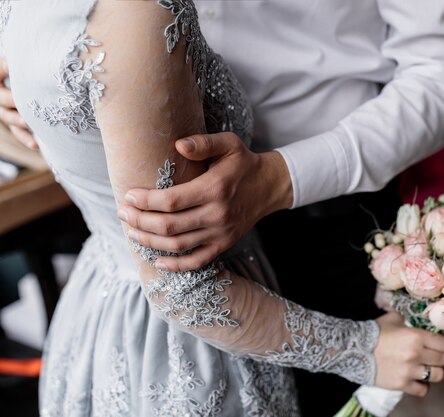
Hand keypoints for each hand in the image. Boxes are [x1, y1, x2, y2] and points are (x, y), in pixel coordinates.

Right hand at [0, 59, 37, 148]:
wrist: (24, 92)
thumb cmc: (27, 76)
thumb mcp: (22, 68)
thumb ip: (24, 66)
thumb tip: (34, 62)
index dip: (4, 69)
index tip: (13, 67)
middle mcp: (0, 96)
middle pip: (3, 98)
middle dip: (12, 100)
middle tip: (22, 101)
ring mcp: (6, 111)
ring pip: (9, 117)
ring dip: (18, 120)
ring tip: (27, 122)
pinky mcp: (15, 123)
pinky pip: (18, 133)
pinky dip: (27, 139)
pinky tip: (36, 145)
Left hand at [118, 132, 292, 270]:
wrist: (270, 186)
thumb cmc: (243, 163)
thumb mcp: (228, 144)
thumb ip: (203, 143)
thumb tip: (178, 145)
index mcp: (214, 188)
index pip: (171, 201)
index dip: (145, 201)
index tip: (129, 195)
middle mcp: (217, 214)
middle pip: (169, 225)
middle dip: (139, 221)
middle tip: (122, 212)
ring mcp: (220, 233)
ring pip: (177, 245)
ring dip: (149, 241)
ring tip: (131, 232)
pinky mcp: (224, 244)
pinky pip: (197, 261)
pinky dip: (176, 265)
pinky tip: (157, 261)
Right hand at [374, 312, 443, 396]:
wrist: (354, 349)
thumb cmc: (374, 332)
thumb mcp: (393, 319)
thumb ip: (407, 319)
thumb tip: (415, 317)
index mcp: (416, 336)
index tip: (441, 344)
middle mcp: (416, 354)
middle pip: (443, 360)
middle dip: (440, 357)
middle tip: (432, 355)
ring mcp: (409, 371)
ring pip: (437, 375)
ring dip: (434, 371)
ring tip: (426, 367)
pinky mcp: (401, 384)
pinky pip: (423, 389)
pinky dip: (422, 385)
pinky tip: (416, 379)